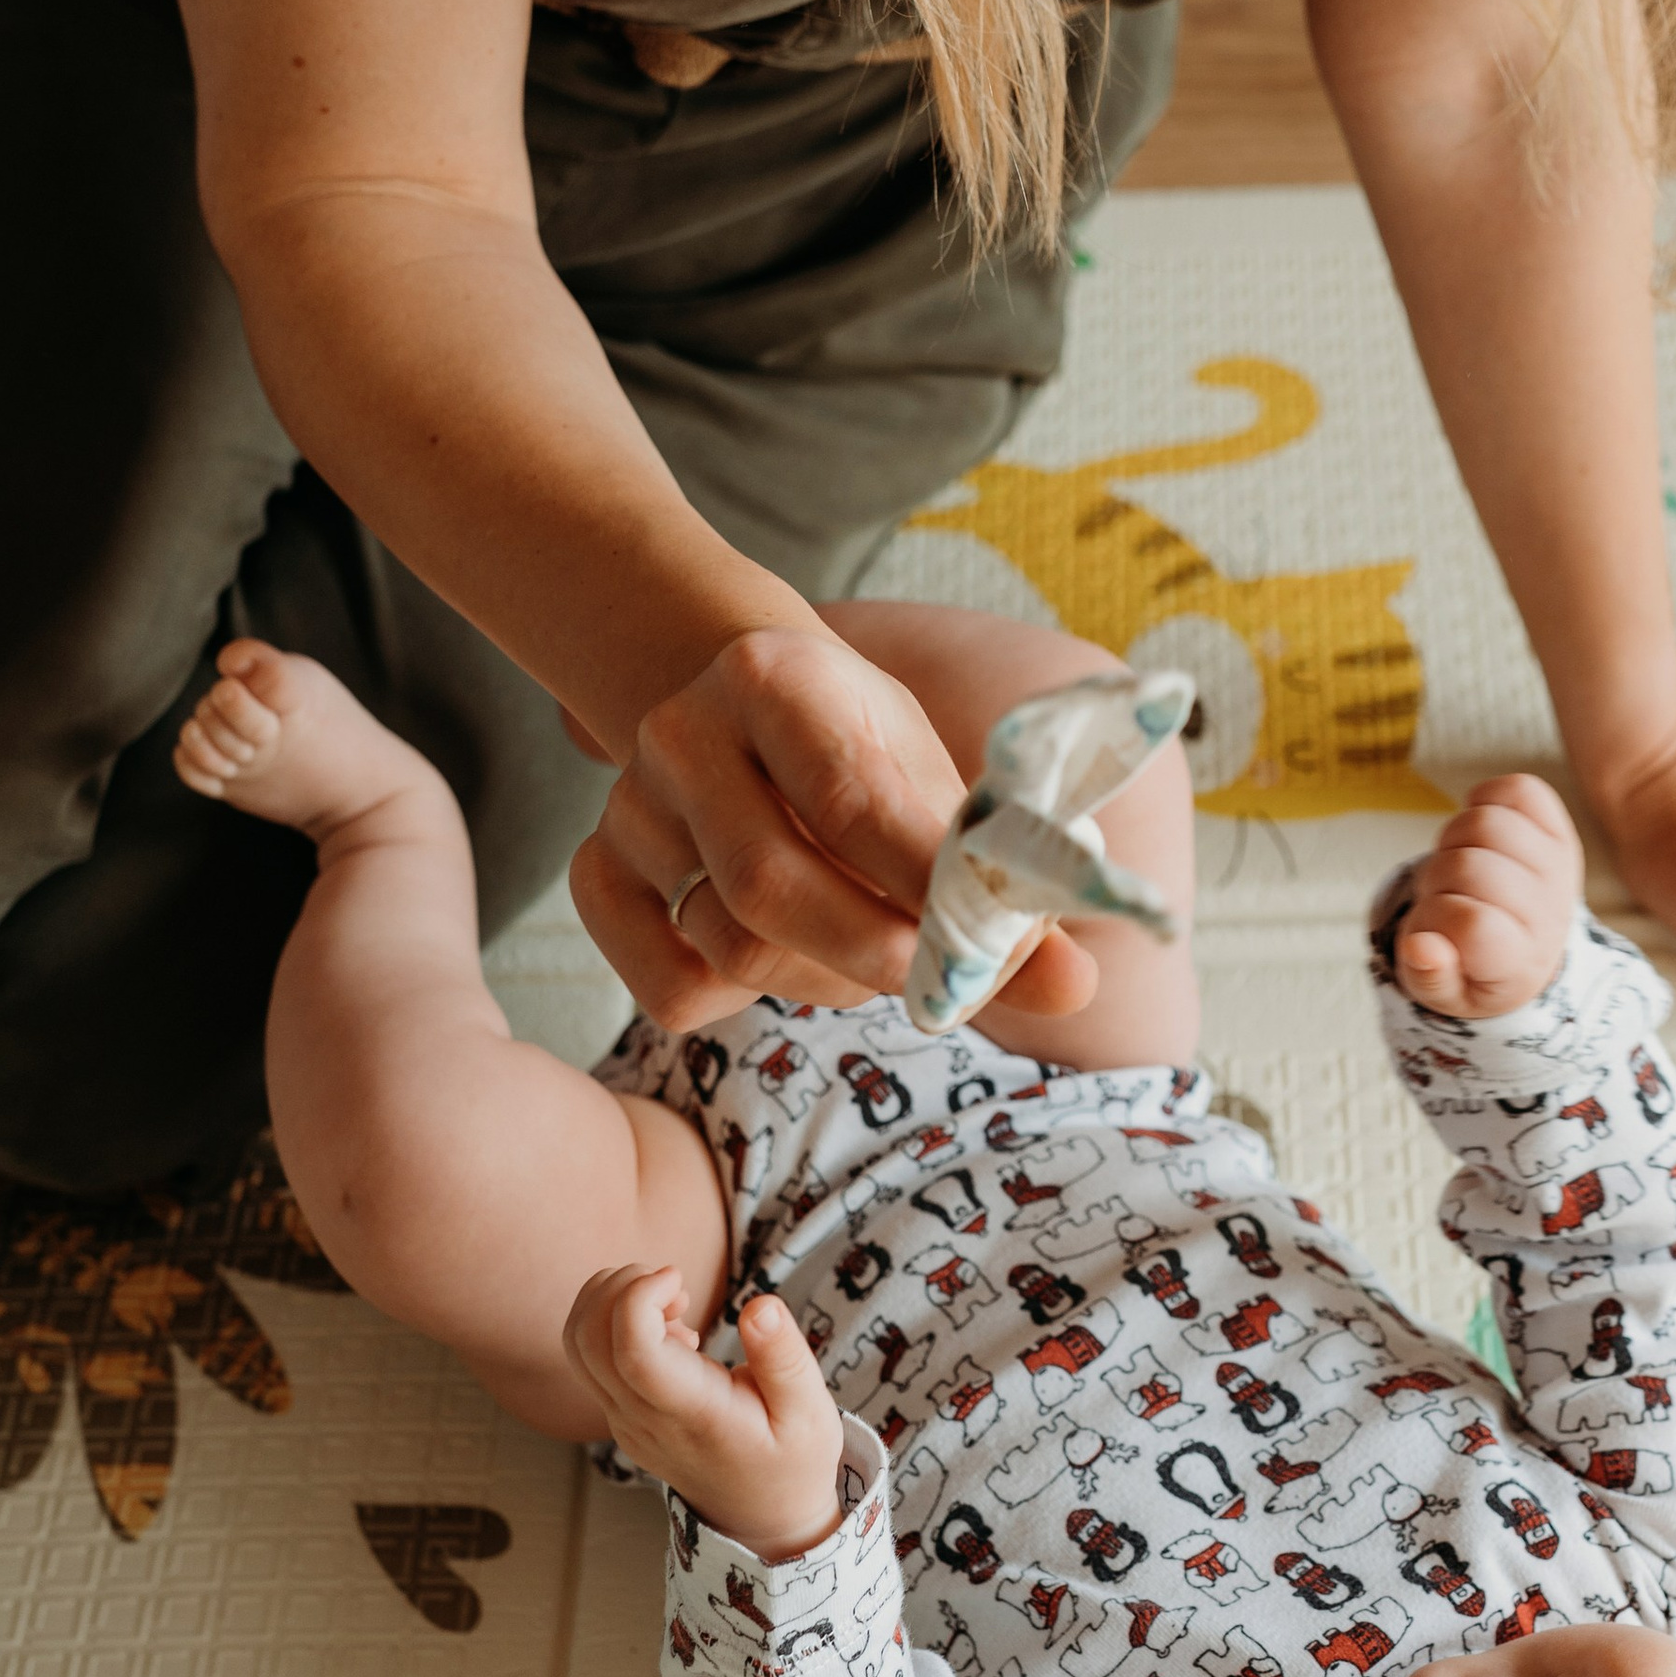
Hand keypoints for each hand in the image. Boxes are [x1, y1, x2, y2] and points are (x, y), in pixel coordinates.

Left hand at [563, 1265, 844, 1555]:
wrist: (763, 1518)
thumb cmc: (792, 1460)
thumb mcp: (811, 1412)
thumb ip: (785, 1357)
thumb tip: (759, 1304)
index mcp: (693, 1416)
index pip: (632, 1351)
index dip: (640, 1298)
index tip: (679, 1278)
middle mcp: (644, 1420)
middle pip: (588, 1338)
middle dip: (621, 1285)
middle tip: (675, 1284)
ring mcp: (624, 1421)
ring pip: (578, 1344)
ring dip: (610, 1299)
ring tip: (670, 1301)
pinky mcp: (620, 1416)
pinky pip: (589, 1358)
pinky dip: (612, 1321)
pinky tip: (668, 1330)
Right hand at [570, 621, 1094, 1033]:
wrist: (737, 709)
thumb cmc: (858, 748)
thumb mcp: (933, 775)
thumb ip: (999, 878)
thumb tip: (1077, 987)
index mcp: (773, 675)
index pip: (851, 803)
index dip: (926, 891)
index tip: (999, 947)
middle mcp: (680, 735)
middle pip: (770, 888)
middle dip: (873, 955)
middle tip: (937, 977)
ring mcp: (627, 808)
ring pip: (729, 947)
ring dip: (824, 980)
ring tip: (870, 951)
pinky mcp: (597, 876)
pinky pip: (670, 990)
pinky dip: (741, 1001)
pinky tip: (783, 956)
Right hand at [1394, 777, 1583, 1019]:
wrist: (1525, 946)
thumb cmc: (1477, 969)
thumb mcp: (1448, 994)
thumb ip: (1431, 978)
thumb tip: (1420, 946)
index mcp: (1521, 959)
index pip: (1474, 924)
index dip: (1437, 919)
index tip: (1434, 934)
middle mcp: (1549, 910)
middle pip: (1470, 867)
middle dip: (1437, 880)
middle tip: (1442, 898)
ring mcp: (1556, 864)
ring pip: (1486, 823)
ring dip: (1453, 842)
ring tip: (1456, 869)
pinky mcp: (1556, 827)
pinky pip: (1517, 790)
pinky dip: (1483, 801)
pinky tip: (1476, 836)